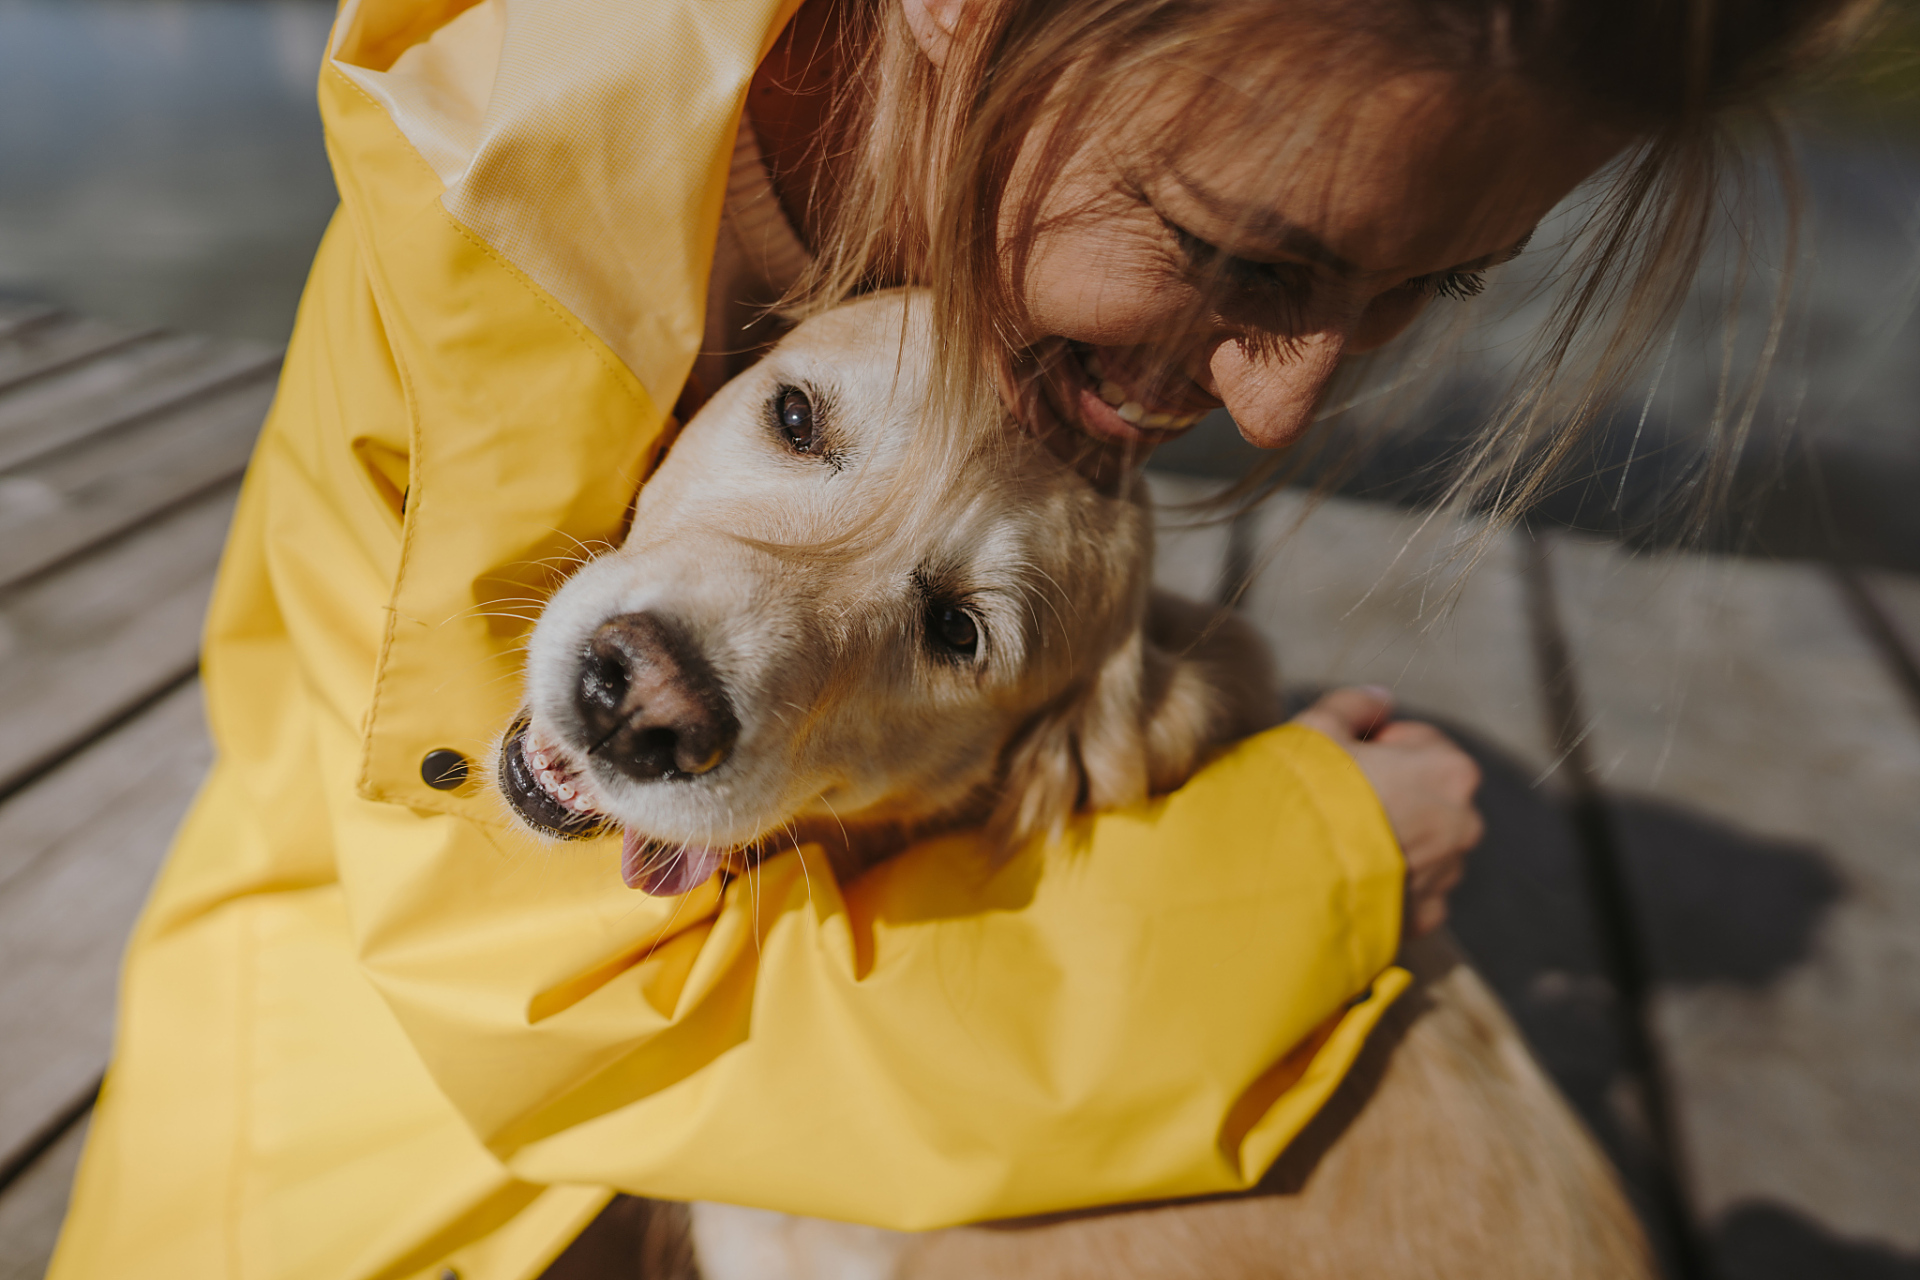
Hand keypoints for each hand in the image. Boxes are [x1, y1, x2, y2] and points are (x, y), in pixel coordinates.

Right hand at [1291, 687, 1483, 938]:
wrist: (1286, 879)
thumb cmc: (1305, 796)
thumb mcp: (1318, 729)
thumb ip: (1355, 704)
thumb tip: (1379, 698)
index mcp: (1450, 771)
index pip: (1422, 741)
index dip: (1380, 744)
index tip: (1346, 759)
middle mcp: (1463, 824)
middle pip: (1428, 794)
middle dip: (1393, 793)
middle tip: (1339, 800)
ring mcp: (1446, 875)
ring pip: (1423, 844)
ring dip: (1393, 838)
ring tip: (1340, 841)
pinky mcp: (1424, 917)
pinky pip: (1412, 890)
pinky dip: (1388, 883)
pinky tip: (1350, 875)